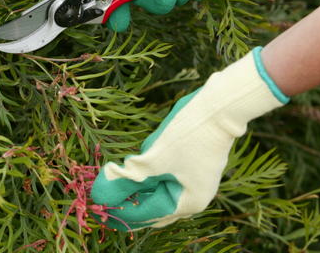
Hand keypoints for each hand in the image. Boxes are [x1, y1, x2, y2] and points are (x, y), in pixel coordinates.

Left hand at [91, 48, 288, 229]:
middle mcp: (194, 197)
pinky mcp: (193, 165)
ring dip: (137, 187)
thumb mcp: (154, 159)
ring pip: (158, 191)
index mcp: (187, 203)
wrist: (220, 105)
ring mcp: (195, 180)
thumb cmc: (188, 134)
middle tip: (104, 195)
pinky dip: (149, 175)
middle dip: (128, 201)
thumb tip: (100, 196)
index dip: (120, 208)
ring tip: (114, 181)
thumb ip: (127, 180)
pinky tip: (135, 167)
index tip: (99, 202)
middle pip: (153, 207)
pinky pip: (165, 177)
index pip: (146, 213)